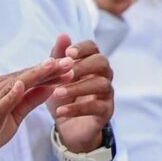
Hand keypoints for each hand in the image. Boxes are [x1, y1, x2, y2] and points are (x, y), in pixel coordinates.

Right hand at [0, 56, 71, 160]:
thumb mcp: (13, 117)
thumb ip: (29, 101)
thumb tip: (49, 87)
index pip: (28, 77)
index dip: (49, 71)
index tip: (70, 64)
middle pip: (24, 77)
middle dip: (48, 68)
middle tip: (70, 60)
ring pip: (15, 86)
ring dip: (36, 76)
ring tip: (55, 66)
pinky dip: (10, 95)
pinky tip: (21, 86)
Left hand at [42, 32, 114, 148]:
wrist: (67, 126)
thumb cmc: (62, 96)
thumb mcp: (55, 77)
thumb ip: (58, 57)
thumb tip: (62, 35)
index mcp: (90, 63)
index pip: (93, 47)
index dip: (82, 48)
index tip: (67, 53)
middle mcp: (103, 75)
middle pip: (102, 62)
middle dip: (82, 66)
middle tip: (63, 73)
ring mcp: (106, 93)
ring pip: (101, 84)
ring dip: (77, 88)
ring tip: (56, 93)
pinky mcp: (106, 111)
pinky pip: (96, 107)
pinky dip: (77, 108)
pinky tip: (60, 111)